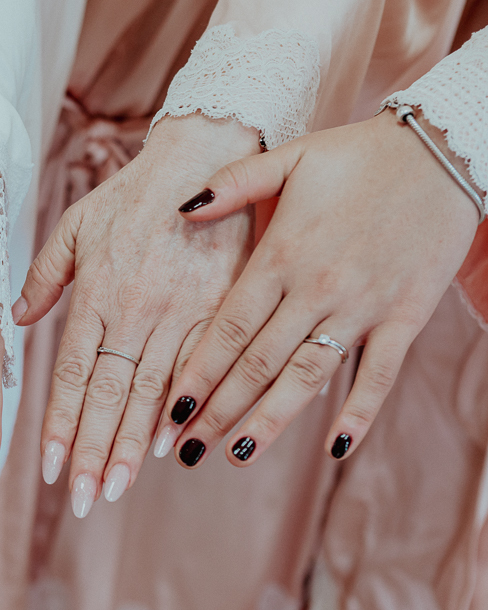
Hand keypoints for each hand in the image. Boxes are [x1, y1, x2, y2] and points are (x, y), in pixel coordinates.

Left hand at [13, 115, 259, 516]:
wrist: (204, 157)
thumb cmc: (132, 195)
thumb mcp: (76, 226)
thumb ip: (46, 275)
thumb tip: (15, 319)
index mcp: (97, 292)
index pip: (73, 373)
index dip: (62, 423)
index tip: (50, 468)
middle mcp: (136, 310)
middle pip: (109, 395)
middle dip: (94, 452)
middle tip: (82, 501)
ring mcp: (182, 312)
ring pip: (152, 393)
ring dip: (134, 445)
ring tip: (117, 489)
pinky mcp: (222, 309)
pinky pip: (202, 369)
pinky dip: (186, 409)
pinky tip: (176, 446)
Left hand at [164, 110, 479, 466]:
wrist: (441, 153)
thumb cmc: (354, 157)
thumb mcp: (286, 159)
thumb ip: (231, 185)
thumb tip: (180, 210)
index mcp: (280, 256)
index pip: (226, 329)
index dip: (196, 375)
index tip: (168, 413)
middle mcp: (315, 289)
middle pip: (257, 364)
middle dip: (217, 411)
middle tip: (186, 451)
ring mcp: (362, 307)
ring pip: (308, 378)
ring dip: (270, 422)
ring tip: (236, 456)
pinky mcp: (406, 317)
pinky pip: (379, 375)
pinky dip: (358, 414)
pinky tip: (333, 448)